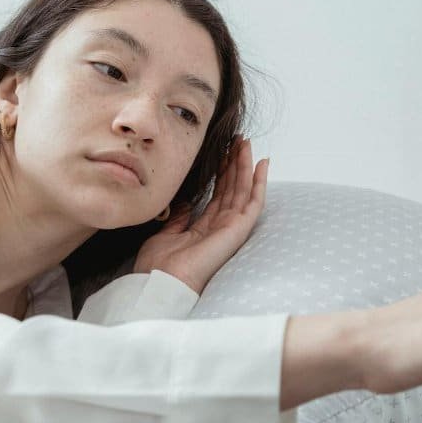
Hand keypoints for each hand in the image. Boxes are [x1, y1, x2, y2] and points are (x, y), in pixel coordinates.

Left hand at [133, 136, 268, 293]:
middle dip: (235, 163)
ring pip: (243, 190)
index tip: (221, 152)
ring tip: (246, 143)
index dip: (221, 172)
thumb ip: (180, 217)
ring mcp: (231, 228)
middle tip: (236, 140)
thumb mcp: (166, 233)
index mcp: (204, 229)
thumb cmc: (159, 266)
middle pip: (232, 189)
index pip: (218, 195)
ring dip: (246, 165)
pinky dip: (260, 182)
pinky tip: (261, 163)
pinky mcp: (238, 230)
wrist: (161, 282)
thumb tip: (187, 201)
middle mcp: (220, 227)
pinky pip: (254, 202)